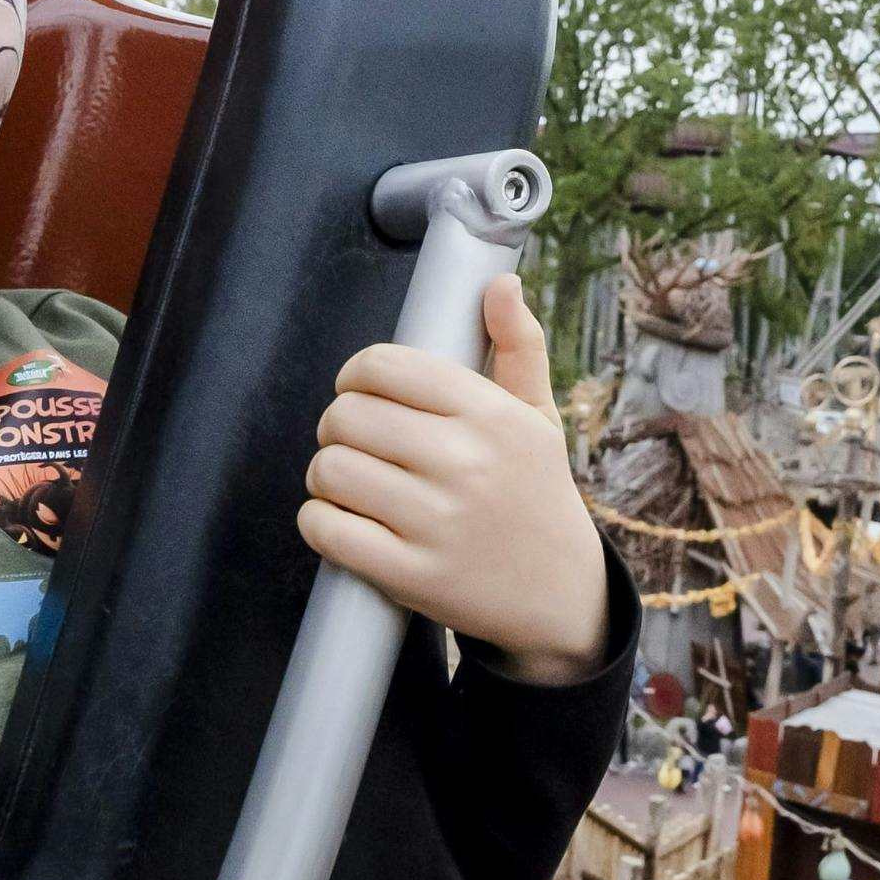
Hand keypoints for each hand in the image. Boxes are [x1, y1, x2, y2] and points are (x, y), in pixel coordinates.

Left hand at [301, 272, 610, 675]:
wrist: (559, 597)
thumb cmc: (536, 496)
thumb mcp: (539, 418)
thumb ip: (518, 346)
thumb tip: (500, 283)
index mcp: (491, 415)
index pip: (384, 367)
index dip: (357, 377)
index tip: (365, 395)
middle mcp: (464, 463)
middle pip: (345, 416)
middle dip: (338, 427)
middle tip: (358, 444)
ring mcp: (436, 522)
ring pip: (329, 470)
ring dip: (327, 475)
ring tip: (352, 484)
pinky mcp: (411, 575)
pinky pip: (326, 529)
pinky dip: (321, 521)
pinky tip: (346, 521)